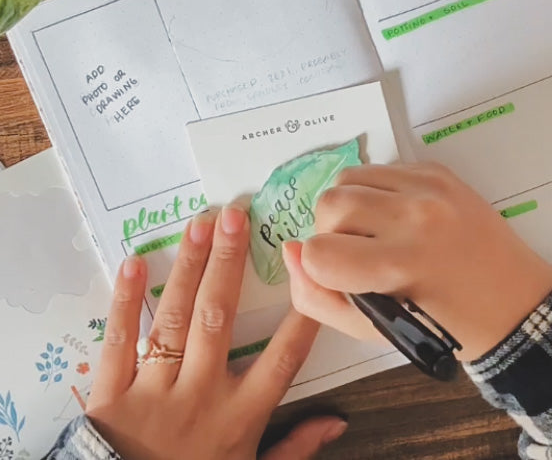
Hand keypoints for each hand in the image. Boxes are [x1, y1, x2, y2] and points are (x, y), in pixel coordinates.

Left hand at [86, 206, 346, 459]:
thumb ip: (295, 448)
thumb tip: (337, 422)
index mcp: (240, 415)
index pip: (282, 357)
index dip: (302, 314)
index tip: (312, 270)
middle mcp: (200, 394)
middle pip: (219, 318)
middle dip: (228, 264)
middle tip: (235, 217)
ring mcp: (154, 390)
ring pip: (174, 319)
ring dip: (188, 269)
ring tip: (199, 225)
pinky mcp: (111, 395)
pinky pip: (118, 342)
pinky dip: (125, 302)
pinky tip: (133, 263)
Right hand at [284, 162, 551, 361]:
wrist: (514, 302)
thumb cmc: (444, 326)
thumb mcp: (375, 331)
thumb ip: (318, 297)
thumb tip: (290, 251)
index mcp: (399, 267)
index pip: (319, 253)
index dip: (320, 268)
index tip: (342, 276)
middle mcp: (414, 217)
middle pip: (330, 203)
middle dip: (329, 232)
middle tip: (356, 252)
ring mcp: (430, 188)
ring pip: (350, 177)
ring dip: (349, 205)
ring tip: (374, 231)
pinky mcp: (439, 171)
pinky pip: (381, 167)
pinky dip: (376, 190)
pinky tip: (397, 215)